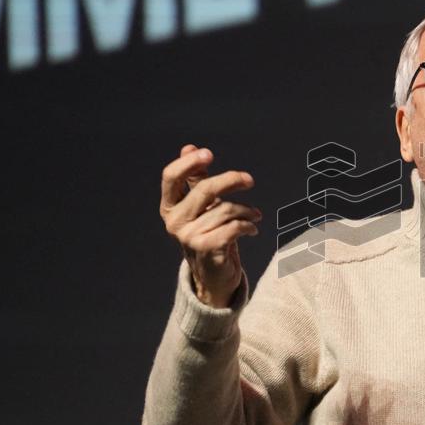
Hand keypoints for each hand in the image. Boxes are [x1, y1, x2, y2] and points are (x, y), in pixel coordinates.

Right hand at [159, 144, 261, 307]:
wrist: (214, 276)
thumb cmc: (209, 234)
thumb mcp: (200, 206)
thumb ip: (195, 179)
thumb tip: (188, 148)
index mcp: (169, 207)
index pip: (171, 178)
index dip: (189, 163)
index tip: (208, 154)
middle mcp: (174, 222)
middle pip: (204, 189)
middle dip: (231, 181)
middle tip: (249, 180)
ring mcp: (189, 237)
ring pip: (225, 209)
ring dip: (247, 210)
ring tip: (254, 215)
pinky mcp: (207, 249)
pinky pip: (234, 226)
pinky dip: (248, 225)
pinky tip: (252, 229)